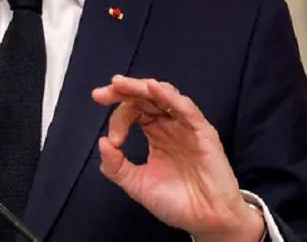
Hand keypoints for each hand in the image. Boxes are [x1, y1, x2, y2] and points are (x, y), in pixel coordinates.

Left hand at [91, 76, 264, 241]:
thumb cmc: (176, 202)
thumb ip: (116, 166)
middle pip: (144, 98)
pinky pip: (186, 109)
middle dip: (121, 91)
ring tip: (120, 84)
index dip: (117, 120)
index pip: (132, 112)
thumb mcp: (137, 184)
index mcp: (155, 134)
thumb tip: (102, 142)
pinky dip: (169, 96)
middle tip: (100, 94)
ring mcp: (186, 127)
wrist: (206, 221)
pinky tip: (153, 88)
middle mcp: (169, 125)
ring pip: (163, 96)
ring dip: (140, 87)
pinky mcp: (203, 132)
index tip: (113, 140)